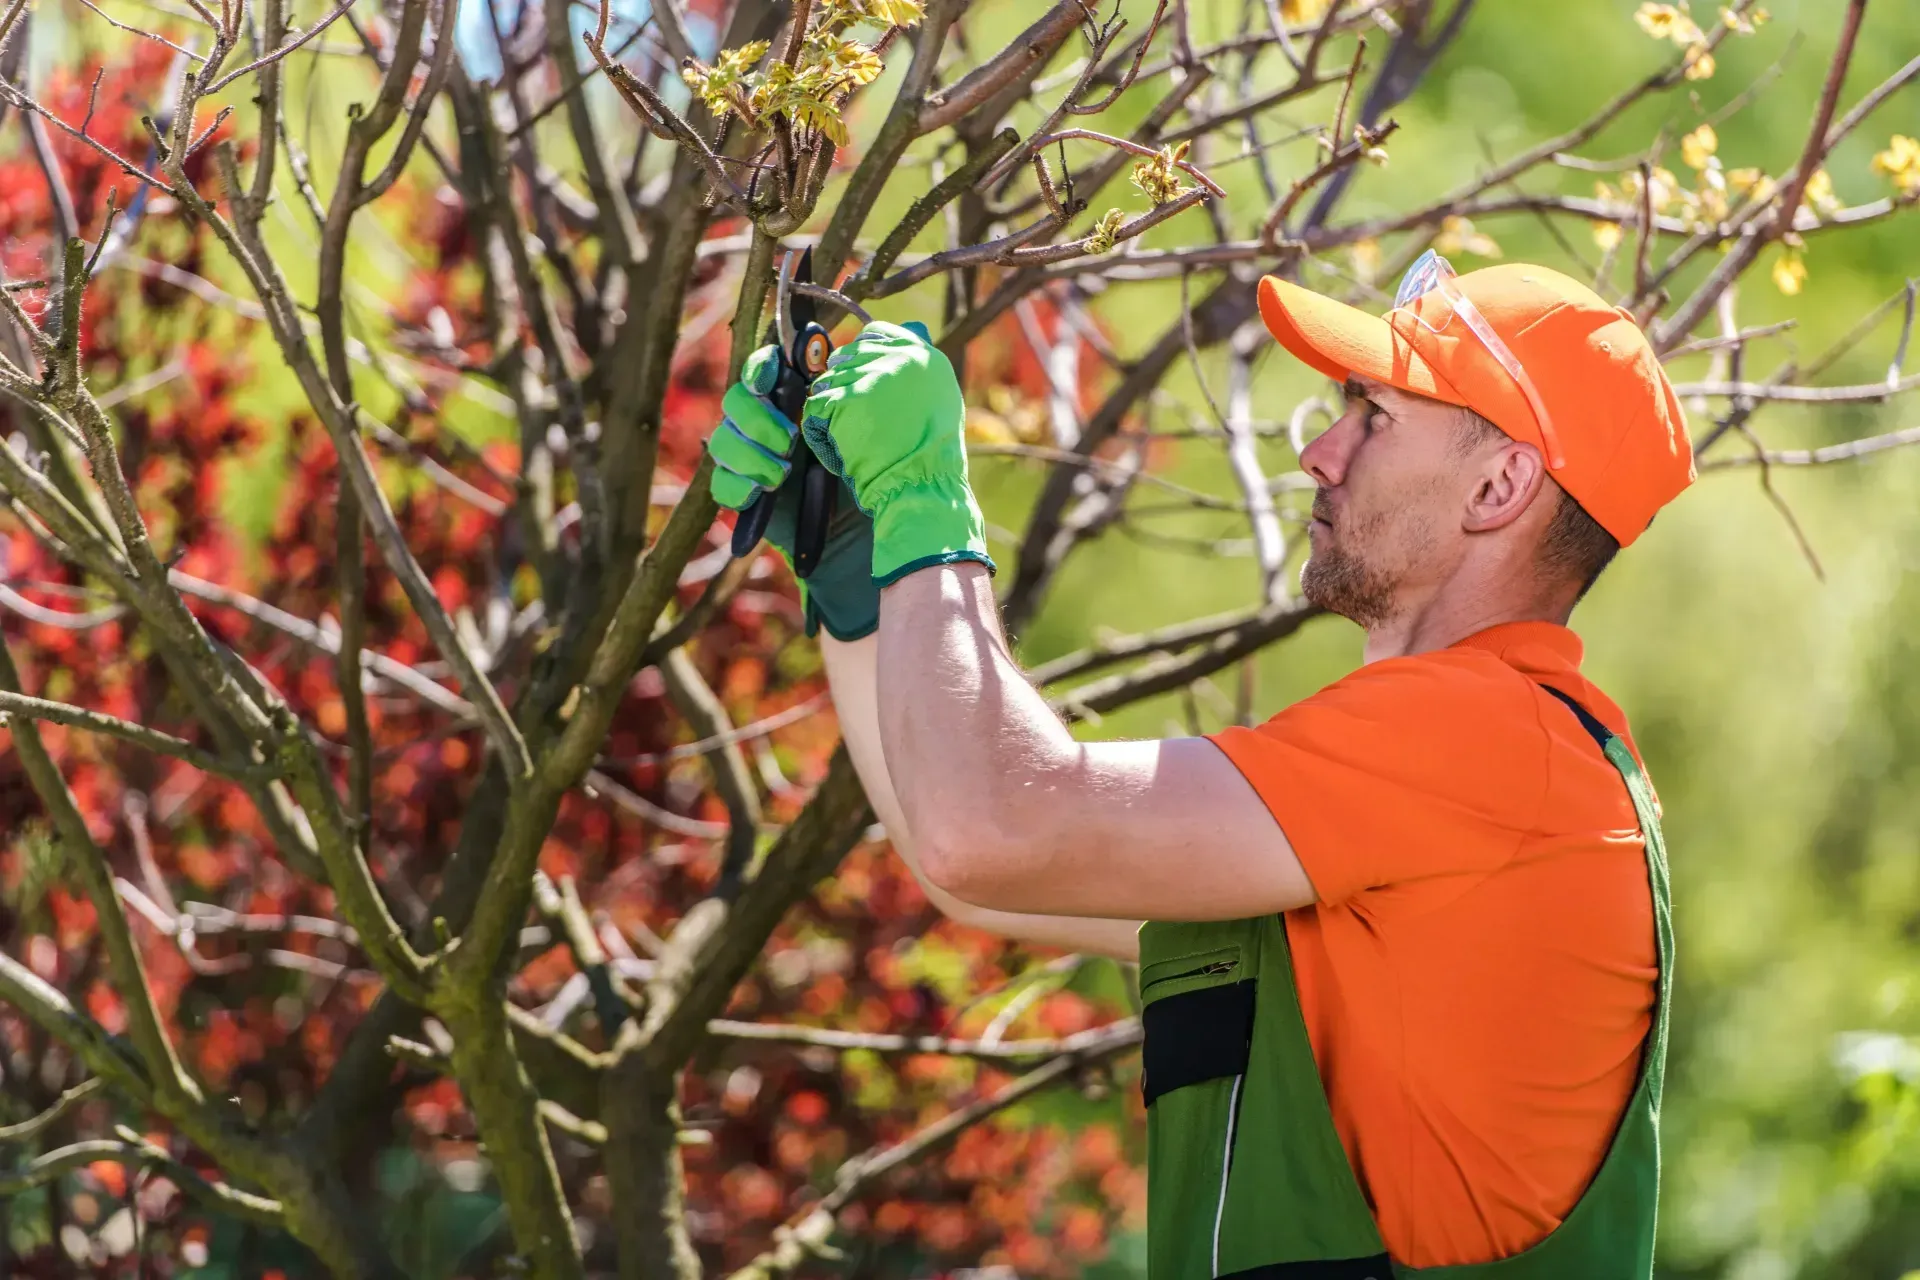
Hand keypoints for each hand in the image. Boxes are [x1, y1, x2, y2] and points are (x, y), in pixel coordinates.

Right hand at [707, 345, 879, 639]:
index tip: (772, 377)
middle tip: (790, 440)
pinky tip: (765, 491)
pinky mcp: (745, 495)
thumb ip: (893, 373)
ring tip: (782, 473)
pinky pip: (720, 484)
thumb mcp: (886, 418)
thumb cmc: (874, 469)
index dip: (760, 368)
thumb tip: (915, 326)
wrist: (869, 530)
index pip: (762, 369)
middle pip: (735, 402)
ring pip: (723, 442)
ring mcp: (753, 459)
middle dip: (758, 418)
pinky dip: (739, 485)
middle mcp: (769, 425)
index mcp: (795, 399)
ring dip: (751, 454)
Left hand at [798, 320, 992, 585]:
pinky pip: (816, 407)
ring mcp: (872, 376)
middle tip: (854, 423)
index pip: (877, 334)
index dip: (860, 358)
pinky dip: (821, 432)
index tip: (859, 387)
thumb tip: (912, 328)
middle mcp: (901, 358)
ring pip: (827, 382)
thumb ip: (919, 368)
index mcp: (925, 357)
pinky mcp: (846, 399)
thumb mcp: (940, 401)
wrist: (922, 490)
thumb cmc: (930, 460)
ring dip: (831, 413)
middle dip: (843, 388)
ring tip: (852, 441)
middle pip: (847, 357)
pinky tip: (841, 451)